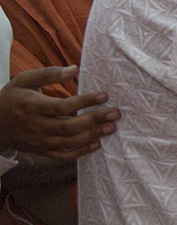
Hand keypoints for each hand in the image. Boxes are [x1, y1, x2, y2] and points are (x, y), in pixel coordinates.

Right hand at [0, 66, 118, 159]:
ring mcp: (39, 141)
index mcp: (32, 106)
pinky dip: (79, 152)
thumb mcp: (24, 80)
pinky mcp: (41, 151)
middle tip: (115, 114)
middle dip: (94, 120)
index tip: (104, 95)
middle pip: (68, 126)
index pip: (61, 106)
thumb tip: (74, 69)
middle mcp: (36, 126)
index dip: (84, 102)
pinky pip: (62, 155)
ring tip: (111, 128)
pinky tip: (96, 144)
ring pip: (68, 142)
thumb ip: (48, 74)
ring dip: (91, 136)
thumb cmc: (13, 97)